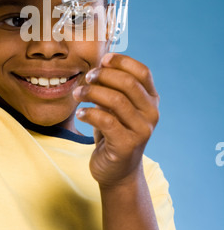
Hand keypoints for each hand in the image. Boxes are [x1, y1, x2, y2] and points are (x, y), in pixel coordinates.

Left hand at [73, 53, 159, 187]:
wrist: (117, 170)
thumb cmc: (114, 131)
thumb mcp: (117, 106)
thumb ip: (113, 86)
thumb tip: (101, 61)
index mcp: (151, 99)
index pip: (143, 72)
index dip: (123, 61)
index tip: (103, 60)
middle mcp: (151, 113)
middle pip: (128, 83)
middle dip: (103, 76)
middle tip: (86, 77)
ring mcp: (142, 130)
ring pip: (116, 100)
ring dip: (92, 92)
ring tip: (77, 94)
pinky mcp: (127, 145)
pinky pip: (106, 121)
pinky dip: (89, 113)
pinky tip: (80, 113)